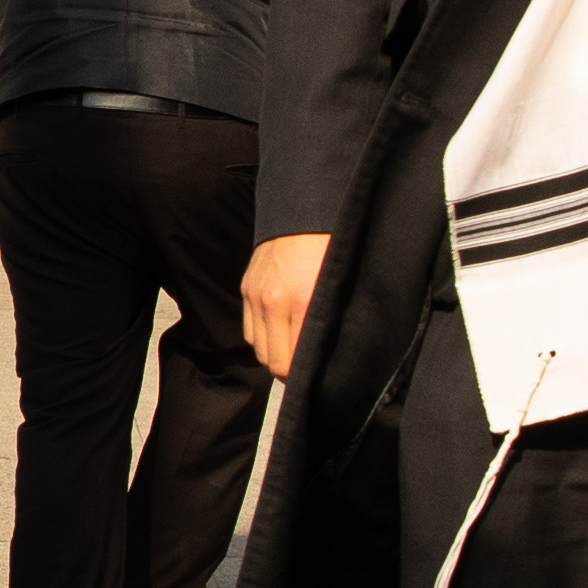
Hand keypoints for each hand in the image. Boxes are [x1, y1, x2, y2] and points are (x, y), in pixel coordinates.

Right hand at [244, 232, 327, 381]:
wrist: (307, 210)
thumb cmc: (332, 247)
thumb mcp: (340, 284)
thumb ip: (330, 321)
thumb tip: (329, 357)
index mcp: (302, 301)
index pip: (291, 363)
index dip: (303, 376)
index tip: (315, 377)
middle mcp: (273, 301)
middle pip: (272, 361)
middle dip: (289, 369)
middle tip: (306, 368)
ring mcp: (256, 295)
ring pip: (258, 349)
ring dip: (275, 354)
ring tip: (293, 350)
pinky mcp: (246, 288)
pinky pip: (249, 330)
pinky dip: (263, 337)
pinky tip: (280, 332)